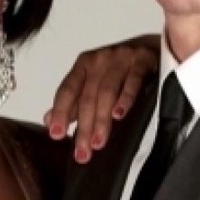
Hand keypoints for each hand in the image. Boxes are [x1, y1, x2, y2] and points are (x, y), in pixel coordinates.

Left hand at [44, 34, 158, 162]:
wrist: (151, 46)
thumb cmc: (118, 67)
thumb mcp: (93, 79)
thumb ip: (73, 101)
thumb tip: (48, 120)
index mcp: (83, 64)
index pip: (68, 89)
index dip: (61, 111)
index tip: (56, 134)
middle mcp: (99, 60)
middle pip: (88, 95)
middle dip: (84, 126)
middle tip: (82, 152)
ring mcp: (120, 59)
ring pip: (107, 91)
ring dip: (102, 119)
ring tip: (98, 143)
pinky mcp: (141, 61)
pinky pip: (132, 81)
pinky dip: (125, 99)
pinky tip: (119, 116)